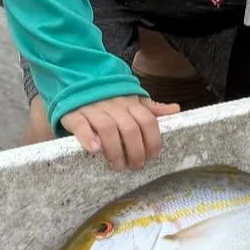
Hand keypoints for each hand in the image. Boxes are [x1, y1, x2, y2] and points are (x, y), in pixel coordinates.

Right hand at [62, 93, 180, 169]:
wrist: (77, 83)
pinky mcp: (74, 114)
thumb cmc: (108, 99)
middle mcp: (113, 105)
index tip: (152, 156)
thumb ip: (151, 109)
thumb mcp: (131, 101)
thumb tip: (175, 109)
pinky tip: (94, 150)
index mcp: (130, 102)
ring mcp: (93, 108)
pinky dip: (88, 138)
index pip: (147, 121)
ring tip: (117, 165)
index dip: (152, 140)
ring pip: (108, 128)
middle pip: (130, 128)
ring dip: (115, 150)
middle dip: (136, 151)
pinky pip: (82, 126)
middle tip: (135, 166)